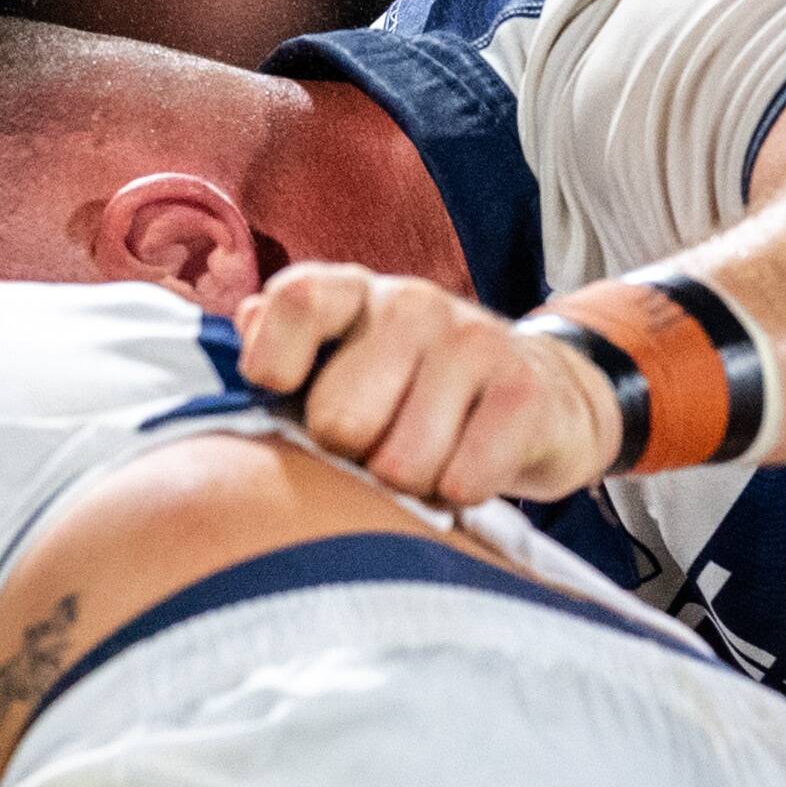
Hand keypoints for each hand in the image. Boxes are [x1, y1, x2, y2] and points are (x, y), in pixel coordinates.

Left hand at [237, 264, 622, 505]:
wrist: (539, 400)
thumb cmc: (414, 392)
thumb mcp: (342, 362)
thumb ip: (282, 343)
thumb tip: (246, 320)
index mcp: (355, 292)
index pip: (298, 302)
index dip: (276, 362)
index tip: (283, 394)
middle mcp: (412, 304)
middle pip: (340, 420)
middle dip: (354, 456)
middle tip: (377, 447)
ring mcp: (474, 341)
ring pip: (402, 463)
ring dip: (411, 485)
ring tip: (426, 462)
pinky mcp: (525, 392)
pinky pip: (463, 479)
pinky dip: (459, 494)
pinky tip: (469, 470)